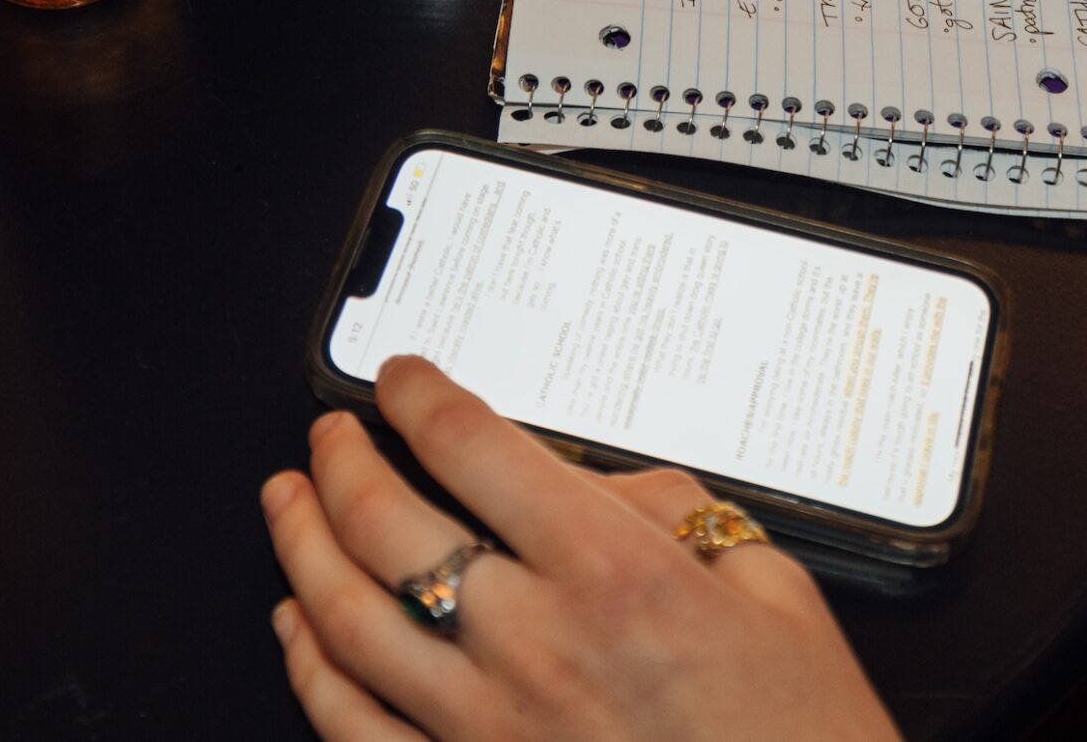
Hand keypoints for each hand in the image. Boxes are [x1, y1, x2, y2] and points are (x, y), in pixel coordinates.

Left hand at [259, 356, 899, 741]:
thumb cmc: (800, 736)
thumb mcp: (771, 588)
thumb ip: (668, 511)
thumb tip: (580, 476)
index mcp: (613, 575)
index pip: (471, 448)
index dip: (417, 396)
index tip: (401, 380)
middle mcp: (536, 647)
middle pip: (385, 525)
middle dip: (339, 461)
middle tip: (329, 438)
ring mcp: (490, 729)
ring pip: (346, 622)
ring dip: (300, 549)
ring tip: (286, 505)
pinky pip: (356, 730)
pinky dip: (309, 673)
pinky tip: (297, 632)